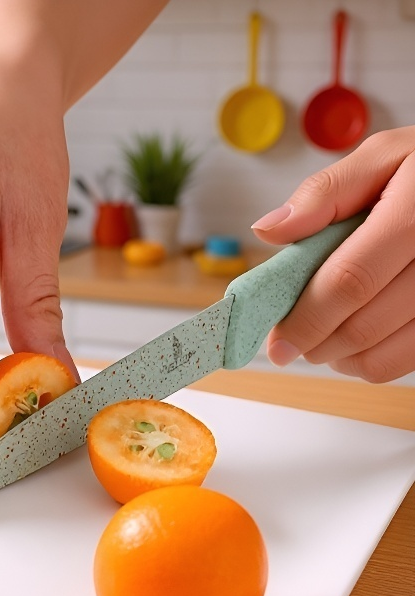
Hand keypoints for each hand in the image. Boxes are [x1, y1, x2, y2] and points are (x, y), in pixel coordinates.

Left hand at [251, 126, 414, 382]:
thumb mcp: (383, 159)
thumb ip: (324, 193)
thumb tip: (269, 229)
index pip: (351, 279)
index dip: (306, 317)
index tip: (275, 342)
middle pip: (363, 325)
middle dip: (313, 341)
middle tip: (289, 340)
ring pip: (382, 355)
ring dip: (337, 356)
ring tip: (320, 335)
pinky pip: (403, 362)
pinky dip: (367, 361)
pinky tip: (354, 340)